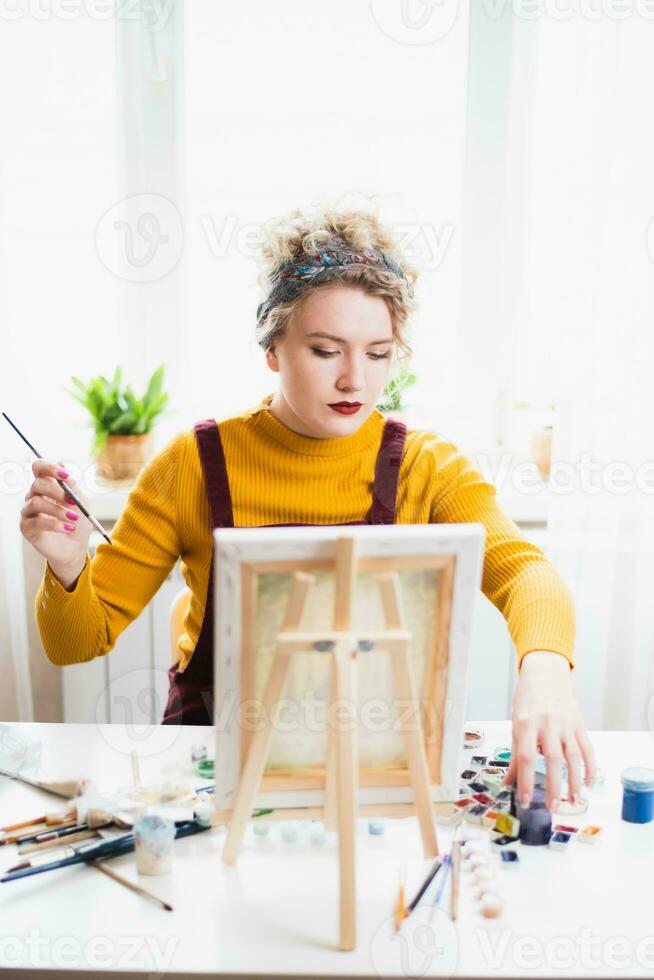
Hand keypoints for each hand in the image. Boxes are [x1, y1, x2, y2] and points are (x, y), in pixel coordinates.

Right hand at [20, 460, 90, 583]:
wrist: (76, 547)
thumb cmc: (78, 522)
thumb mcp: (81, 502)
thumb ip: (72, 485)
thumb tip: (62, 464)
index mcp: (48, 486)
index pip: (39, 468)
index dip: (49, 467)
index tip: (65, 474)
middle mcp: (35, 496)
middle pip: (37, 484)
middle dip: (57, 491)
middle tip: (73, 501)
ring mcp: (29, 511)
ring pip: (36, 502)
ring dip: (58, 510)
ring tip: (73, 519)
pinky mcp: (26, 527)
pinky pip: (37, 521)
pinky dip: (55, 524)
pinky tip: (68, 528)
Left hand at [502, 650, 595, 810]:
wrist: (546, 674)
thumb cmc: (527, 700)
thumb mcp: (516, 723)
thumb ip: (515, 754)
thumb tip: (508, 783)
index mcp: (526, 723)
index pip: (526, 757)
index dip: (526, 780)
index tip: (526, 800)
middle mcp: (547, 723)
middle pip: (553, 759)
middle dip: (553, 786)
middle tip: (552, 807)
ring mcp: (566, 724)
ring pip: (573, 757)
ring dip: (575, 781)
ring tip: (573, 801)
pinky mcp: (580, 724)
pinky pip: (587, 749)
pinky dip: (590, 768)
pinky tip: (588, 784)